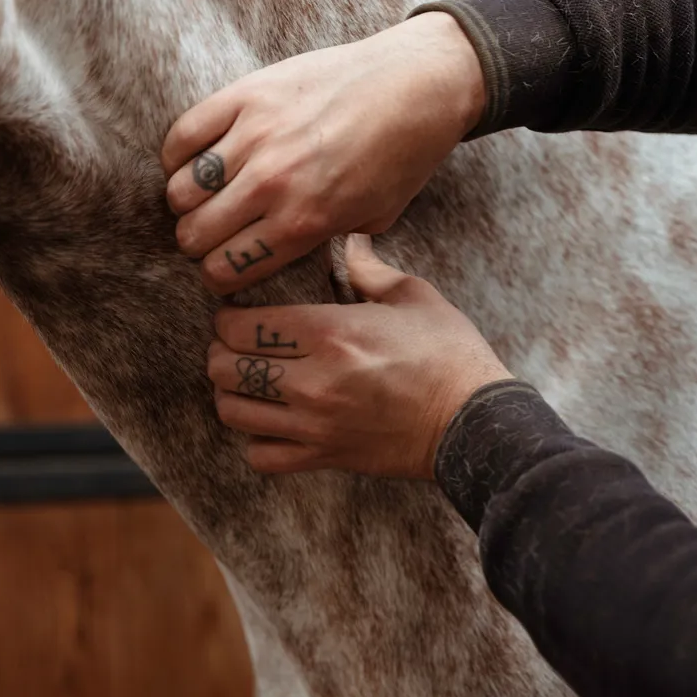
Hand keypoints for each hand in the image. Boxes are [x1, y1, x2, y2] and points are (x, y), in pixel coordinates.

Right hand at [160, 11, 484, 294]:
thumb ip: (327, 240)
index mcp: (304, 222)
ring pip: (182, 189)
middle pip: (196, 234)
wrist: (416, 85)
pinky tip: (190, 162)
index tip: (222, 270)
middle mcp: (273, 183)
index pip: (227, 269)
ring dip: (186, 202)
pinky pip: (183, 134)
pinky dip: (177, 155)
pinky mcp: (246, 94)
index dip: (219, 277)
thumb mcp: (374, 218)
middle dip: (198, 244)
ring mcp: (256, 136)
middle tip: (210, 235)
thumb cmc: (401, 155)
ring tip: (202, 199)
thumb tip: (290, 250)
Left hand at [207, 235, 511, 478]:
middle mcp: (313, 381)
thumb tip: (349, 240)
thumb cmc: (450, 354)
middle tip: (237, 346)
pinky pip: (261, 456)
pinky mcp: (325, 456)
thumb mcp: (414, 296)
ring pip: (234, 412)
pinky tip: (271, 422)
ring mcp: (315, 424)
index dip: (229, 317)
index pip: (242, 325)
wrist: (474, 422)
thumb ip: (369, 269)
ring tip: (248, 381)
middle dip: (223, 353)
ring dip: (232, 394)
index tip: (239, 314)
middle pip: (226, 368)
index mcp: (331, 333)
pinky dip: (256, 440)